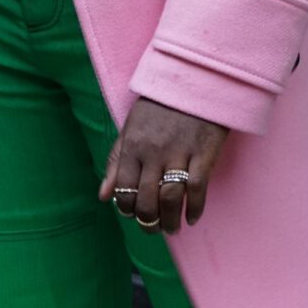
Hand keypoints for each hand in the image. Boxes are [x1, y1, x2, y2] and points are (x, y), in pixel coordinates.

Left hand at [98, 97, 228, 235]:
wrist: (194, 79)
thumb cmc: (160, 106)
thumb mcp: (131, 127)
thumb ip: (116, 161)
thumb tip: (104, 196)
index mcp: (133, 145)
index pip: (124, 188)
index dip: (127, 208)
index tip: (134, 214)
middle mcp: (154, 151)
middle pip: (147, 198)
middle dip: (148, 221)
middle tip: (153, 228)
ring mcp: (179, 152)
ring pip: (170, 197)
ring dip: (170, 220)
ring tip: (171, 228)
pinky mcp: (203, 152)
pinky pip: (197, 188)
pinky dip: (195, 208)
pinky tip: (192, 217)